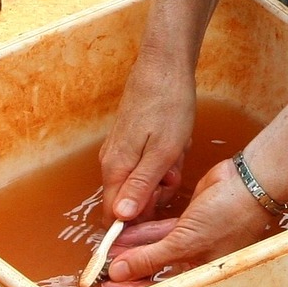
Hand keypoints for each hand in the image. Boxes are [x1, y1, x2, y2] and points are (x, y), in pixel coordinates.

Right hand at [99, 54, 195, 223]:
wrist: (164, 66)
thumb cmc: (168, 107)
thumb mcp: (163, 153)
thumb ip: (141, 187)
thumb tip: (120, 217)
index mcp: (116, 168)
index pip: (115, 214)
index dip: (139, 220)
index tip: (161, 206)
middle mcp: (111, 162)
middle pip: (131, 200)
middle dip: (157, 193)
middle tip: (174, 172)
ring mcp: (119, 150)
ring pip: (142, 180)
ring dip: (164, 173)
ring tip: (177, 151)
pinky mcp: (130, 140)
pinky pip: (147, 163)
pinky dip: (165, 159)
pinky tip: (175, 143)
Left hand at [105, 158, 272, 284]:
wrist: (248, 183)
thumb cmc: (227, 218)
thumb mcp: (185, 241)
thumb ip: (150, 257)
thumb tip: (119, 272)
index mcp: (201, 276)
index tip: (110, 286)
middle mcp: (197, 261)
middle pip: (156, 269)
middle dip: (130, 266)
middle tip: (103, 265)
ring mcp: (194, 240)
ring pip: (157, 247)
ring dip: (134, 247)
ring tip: (109, 246)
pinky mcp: (191, 221)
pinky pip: (162, 230)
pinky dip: (145, 231)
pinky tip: (125, 230)